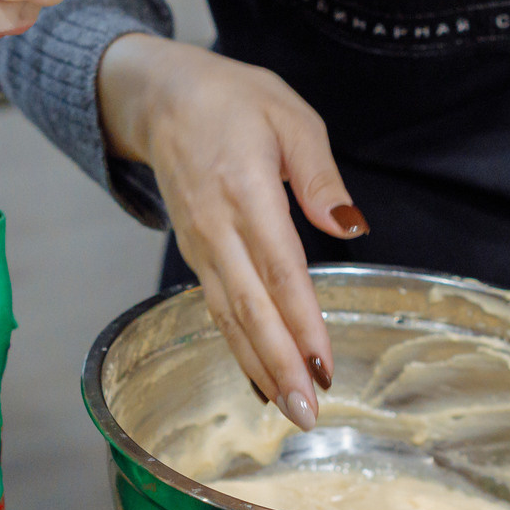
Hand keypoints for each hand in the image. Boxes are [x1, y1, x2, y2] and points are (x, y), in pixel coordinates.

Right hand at [98, 35, 364, 424]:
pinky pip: (216, 308)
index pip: (279, 269)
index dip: (301, 322)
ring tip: (290, 410)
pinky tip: (260, 380)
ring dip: (259, 367)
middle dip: (279, 365)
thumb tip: (350, 227)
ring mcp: (200, 243)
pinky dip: (238, 348)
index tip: (322, 366)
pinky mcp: (194, 252)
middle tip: (308, 413)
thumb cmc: (231, 100)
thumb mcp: (290, 116)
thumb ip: (320, 177)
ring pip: (228, 317)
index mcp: (244, 190)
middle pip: (249, 307)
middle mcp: (216, 226)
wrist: (158, 96)